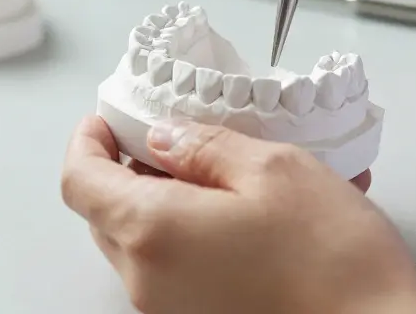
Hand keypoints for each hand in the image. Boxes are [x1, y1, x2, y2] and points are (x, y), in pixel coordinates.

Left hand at [61, 116, 415, 313]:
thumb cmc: (335, 263)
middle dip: (128, 169)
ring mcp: (171, 309)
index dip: (88, 142)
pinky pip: (175, 269)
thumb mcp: (273, 169)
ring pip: (143, 242)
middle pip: (107, 213)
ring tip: (225, 174)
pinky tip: (245, 215)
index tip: (108, 120)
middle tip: (168, 137)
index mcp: (153, 233)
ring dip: (166, 201)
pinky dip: (193, 235)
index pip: (80, 181)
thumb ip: (205, 145)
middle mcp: (149, 280)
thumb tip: (166, 137)